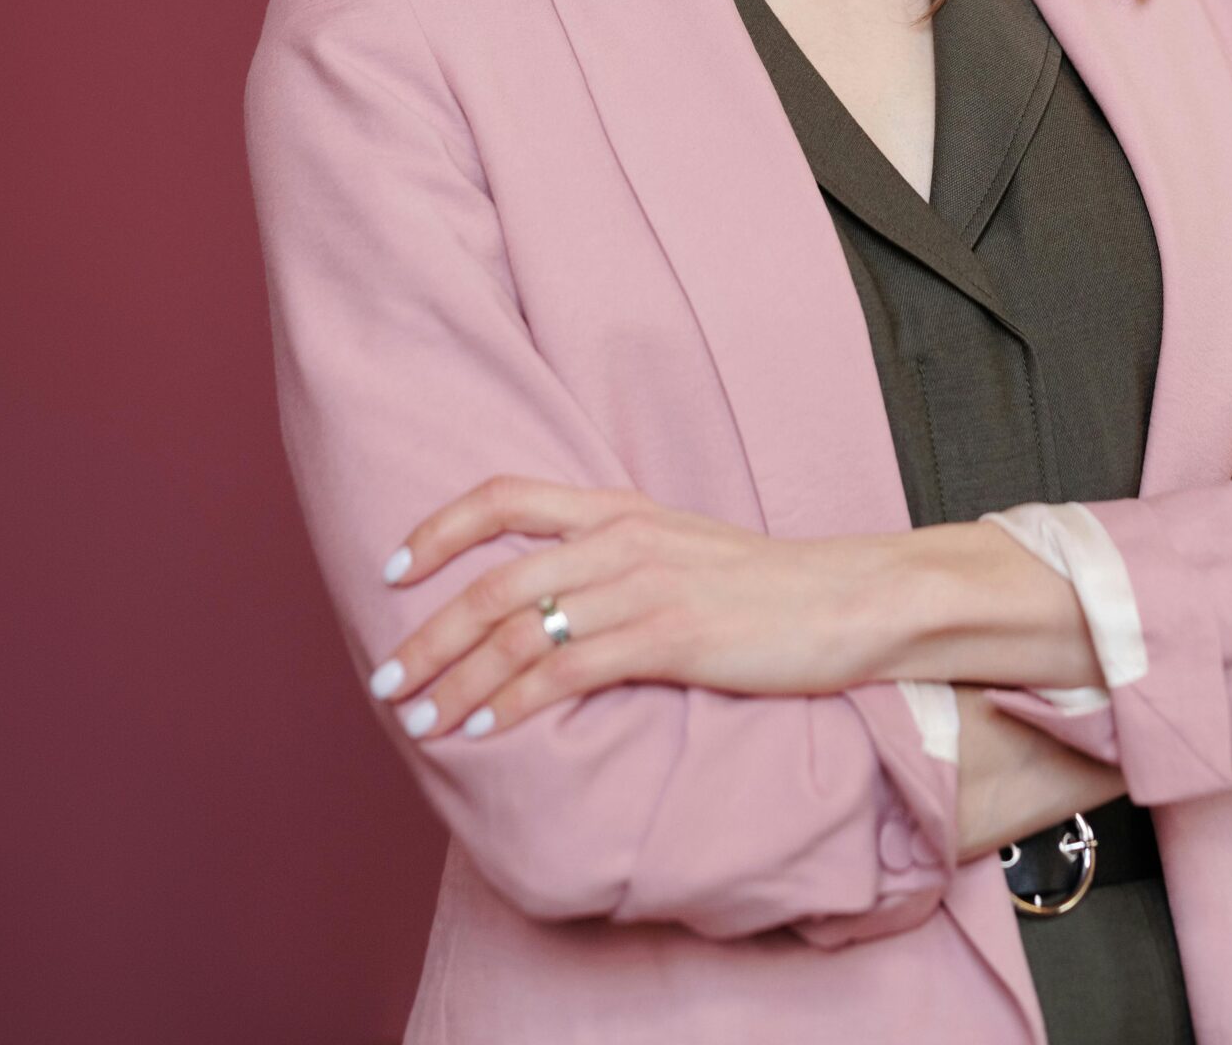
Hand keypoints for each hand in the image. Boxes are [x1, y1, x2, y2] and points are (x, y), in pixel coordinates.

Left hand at [366, 477, 894, 740]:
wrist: (847, 599)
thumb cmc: (764, 587)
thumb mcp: (679, 552)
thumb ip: (614, 564)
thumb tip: (548, 602)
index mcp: (619, 509)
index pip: (505, 497)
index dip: (438, 530)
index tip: (390, 571)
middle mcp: (621, 539)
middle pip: (495, 578)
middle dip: (428, 635)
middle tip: (384, 682)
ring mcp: (645, 587)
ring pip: (520, 631)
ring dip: (457, 683)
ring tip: (420, 722)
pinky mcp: (671, 637)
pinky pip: (569, 671)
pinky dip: (514, 704)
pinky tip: (485, 732)